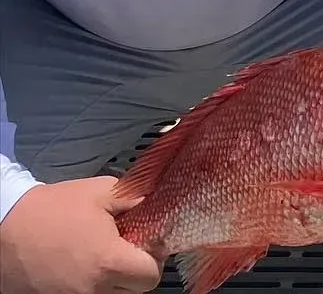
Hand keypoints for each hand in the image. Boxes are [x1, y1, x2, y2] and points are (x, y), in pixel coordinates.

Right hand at [0, 178, 162, 293]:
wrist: (7, 230)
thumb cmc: (54, 210)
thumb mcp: (100, 192)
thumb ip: (134, 199)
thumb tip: (154, 204)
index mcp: (109, 262)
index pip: (151, 276)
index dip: (153, 258)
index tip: (146, 242)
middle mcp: (95, 290)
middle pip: (135, 291)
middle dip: (136, 270)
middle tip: (127, 247)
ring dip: (114, 280)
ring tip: (102, 255)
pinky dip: (93, 286)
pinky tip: (83, 265)